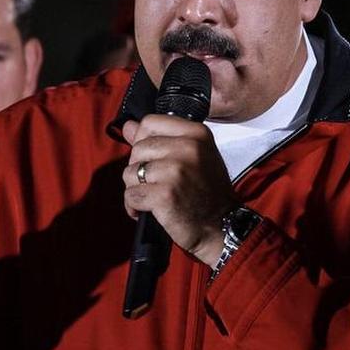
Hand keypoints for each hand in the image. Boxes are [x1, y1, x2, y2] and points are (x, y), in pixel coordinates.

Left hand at [122, 114, 236, 265]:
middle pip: (137, 149)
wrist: (222, 226)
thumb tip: (128, 126)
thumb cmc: (208, 192)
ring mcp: (175, 171)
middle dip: (139, 170)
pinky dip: (135, 207)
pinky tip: (150, 211)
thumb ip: (160, 138)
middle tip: (157, 184)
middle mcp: (187, 148)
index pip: (149, 123)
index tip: (152, 159)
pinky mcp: (164, 194)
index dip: (143, 142)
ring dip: (136, 189)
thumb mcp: (193, 156)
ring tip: (155, 198)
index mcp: (196, 134)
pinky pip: (131, 195)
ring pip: (131, 173)